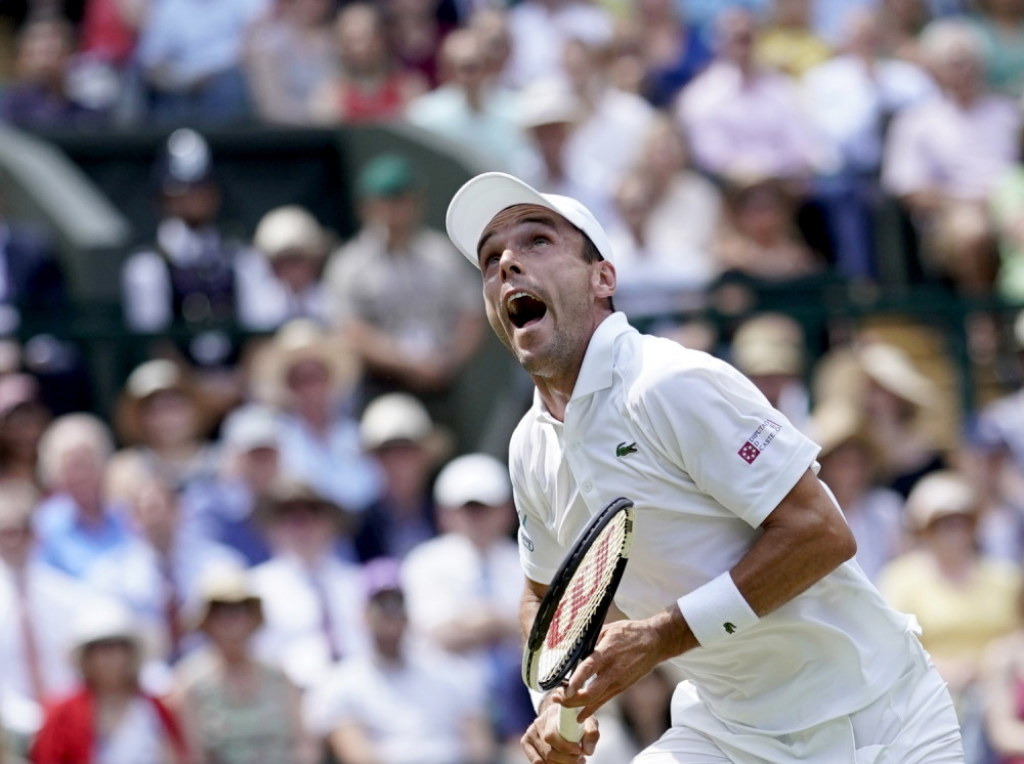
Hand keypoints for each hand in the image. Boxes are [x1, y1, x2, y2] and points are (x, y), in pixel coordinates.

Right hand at [521, 696, 598, 763]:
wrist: (559, 713)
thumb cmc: (575, 718)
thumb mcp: (588, 720)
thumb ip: (591, 733)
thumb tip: (587, 751)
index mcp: (551, 714)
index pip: (552, 736)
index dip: (565, 747)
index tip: (579, 751)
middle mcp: (538, 723)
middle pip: (549, 752)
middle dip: (567, 760)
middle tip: (580, 758)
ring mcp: (530, 733)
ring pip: (545, 759)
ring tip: (574, 759)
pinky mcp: (525, 742)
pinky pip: (536, 762)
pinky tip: (561, 762)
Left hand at [561, 610, 690, 722]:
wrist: (655, 642)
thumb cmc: (629, 633)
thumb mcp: (607, 629)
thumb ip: (590, 641)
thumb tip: (570, 647)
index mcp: (607, 653)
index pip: (588, 669)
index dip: (576, 682)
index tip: (564, 691)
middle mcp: (612, 671)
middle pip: (590, 693)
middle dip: (571, 700)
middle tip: (556, 698)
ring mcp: (618, 683)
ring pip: (595, 701)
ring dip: (576, 705)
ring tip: (561, 703)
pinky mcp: (621, 688)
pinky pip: (603, 702)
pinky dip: (590, 709)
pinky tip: (579, 716)